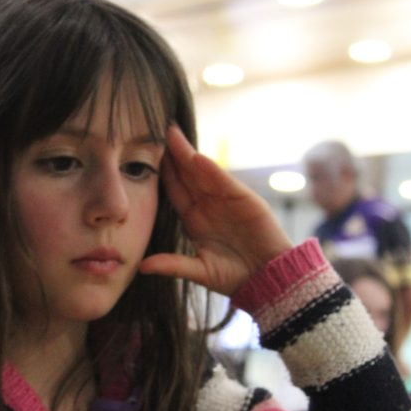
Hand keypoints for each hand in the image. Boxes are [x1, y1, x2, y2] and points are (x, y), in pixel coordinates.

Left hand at [140, 126, 292, 297]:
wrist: (269, 280)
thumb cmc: (234, 277)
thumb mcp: (199, 271)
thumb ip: (172, 265)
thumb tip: (141, 266)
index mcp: (194, 220)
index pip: (174, 191)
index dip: (161, 174)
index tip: (142, 156)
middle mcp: (208, 206)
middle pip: (186, 175)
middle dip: (172, 154)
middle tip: (155, 131)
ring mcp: (226, 200)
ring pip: (202, 173)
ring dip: (187, 154)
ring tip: (172, 135)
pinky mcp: (245, 200)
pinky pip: (224, 183)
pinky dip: (212, 171)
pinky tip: (197, 158)